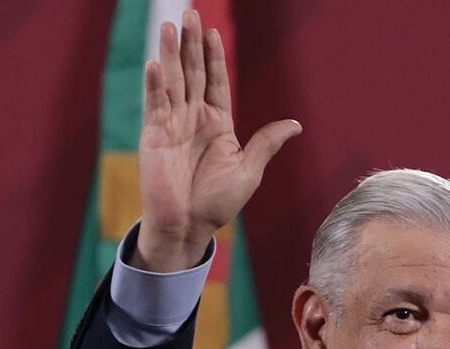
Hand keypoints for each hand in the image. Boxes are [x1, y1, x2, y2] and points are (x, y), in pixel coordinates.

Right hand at [134, 10, 300, 271]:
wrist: (189, 226)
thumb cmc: (218, 203)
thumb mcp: (249, 171)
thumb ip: (266, 143)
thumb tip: (295, 124)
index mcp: (218, 124)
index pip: (216, 82)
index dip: (214, 57)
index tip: (214, 32)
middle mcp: (194, 119)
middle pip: (193, 73)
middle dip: (192, 44)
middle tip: (190, 13)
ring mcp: (173, 125)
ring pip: (173, 81)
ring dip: (172, 54)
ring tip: (172, 26)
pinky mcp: (154, 136)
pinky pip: (155, 104)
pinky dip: (155, 83)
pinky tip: (157, 62)